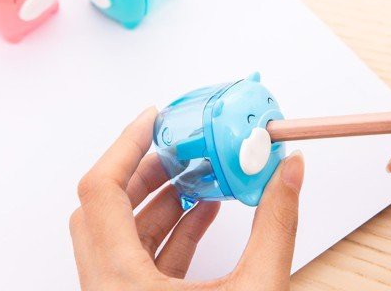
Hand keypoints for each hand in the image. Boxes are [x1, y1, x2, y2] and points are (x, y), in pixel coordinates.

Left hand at [70, 107, 303, 290]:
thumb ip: (277, 225)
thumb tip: (290, 172)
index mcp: (120, 283)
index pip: (100, 190)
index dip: (124, 144)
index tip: (152, 117)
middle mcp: (106, 288)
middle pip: (106, 204)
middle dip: (147, 167)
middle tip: (180, 145)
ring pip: (121, 229)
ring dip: (158, 196)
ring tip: (197, 174)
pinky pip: (140, 254)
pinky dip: (169, 226)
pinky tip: (202, 211)